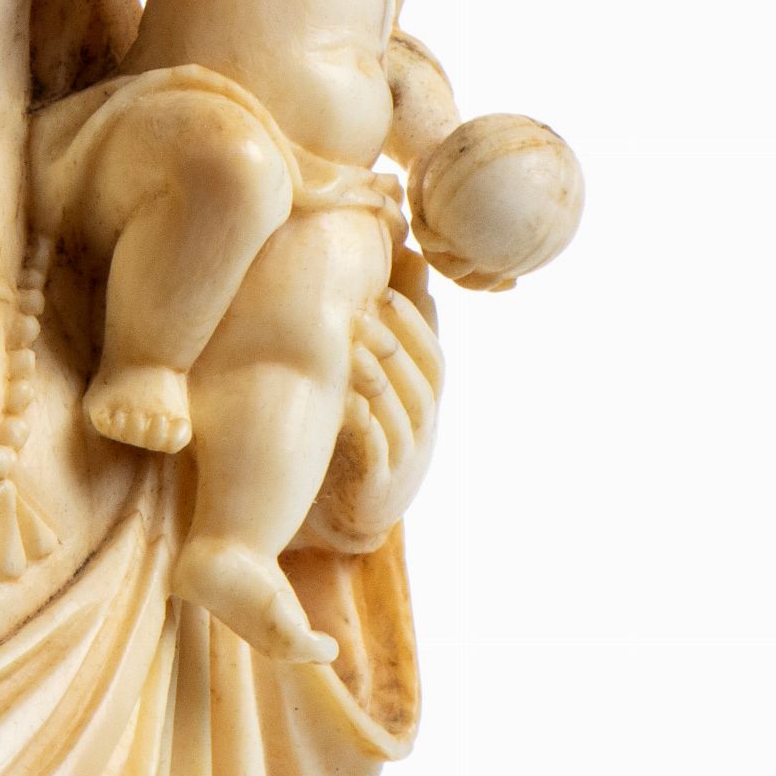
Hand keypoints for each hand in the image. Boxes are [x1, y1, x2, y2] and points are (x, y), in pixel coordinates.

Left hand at [321, 284, 444, 545]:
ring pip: (400, 413)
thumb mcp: (384, 385)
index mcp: (425, 400)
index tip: (386, 291)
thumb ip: (392, 336)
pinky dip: (363, 425)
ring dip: (376, 378)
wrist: (352, 511)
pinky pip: (376, 452)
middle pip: (421, 381)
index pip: (433, 357)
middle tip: (361, 312)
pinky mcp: (376, 485)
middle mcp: (422, 428)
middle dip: (394, 344)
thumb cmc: (364, 432)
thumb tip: (406, 265)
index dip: (415, 325)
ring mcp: (403, 458)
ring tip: (349, 348)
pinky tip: (342, 402)